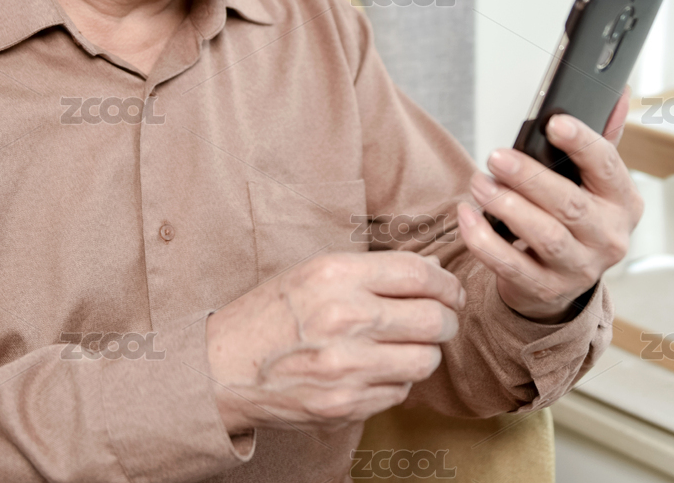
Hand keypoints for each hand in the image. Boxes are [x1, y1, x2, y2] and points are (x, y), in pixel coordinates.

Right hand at [205, 252, 463, 434]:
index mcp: (336, 277)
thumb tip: (432, 270)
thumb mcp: (314, 273)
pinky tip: (376, 367)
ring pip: (425, 360)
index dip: (446, 283)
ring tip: (406, 344)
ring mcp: (347, 367)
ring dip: (424, 352)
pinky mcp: (346, 404)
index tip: (450, 290)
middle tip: (440, 317)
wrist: (223, 368)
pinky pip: (400, 391)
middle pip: (434, 319)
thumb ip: (374, 271)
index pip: (419, 275)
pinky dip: (398, 379)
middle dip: (445, 318)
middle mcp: (345, 319)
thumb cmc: (271, 314)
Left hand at [458, 88, 641, 322]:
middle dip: (530, 178)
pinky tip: (468, 217)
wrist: (562, 280)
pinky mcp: (545, 290)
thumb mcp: (594, 181)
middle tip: (496, 156)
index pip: (607, 166)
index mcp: (623, 202)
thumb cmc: (575, 219)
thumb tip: (619, 92)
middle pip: (571, 205)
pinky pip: (511, 265)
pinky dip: (485, 241)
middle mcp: (609, 238)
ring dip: (507, 207)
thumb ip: (603, 137)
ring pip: (544, 236)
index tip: (554, 124)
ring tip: (479, 184)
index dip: (582, 143)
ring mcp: (579, 268)